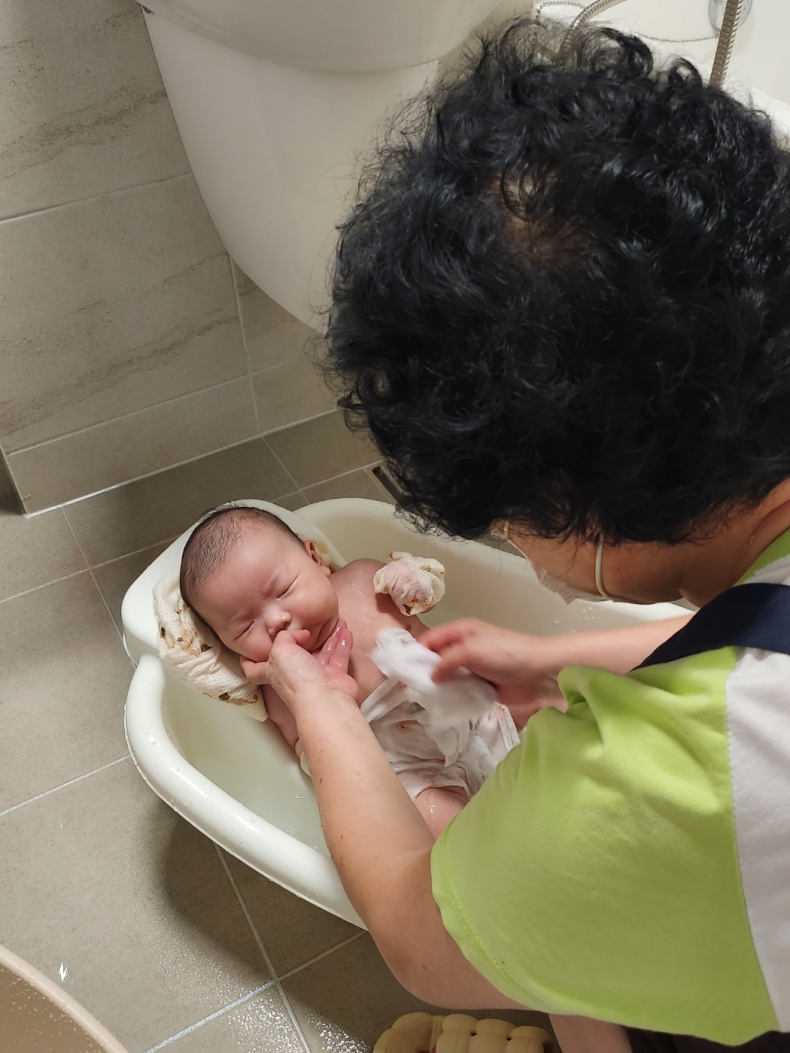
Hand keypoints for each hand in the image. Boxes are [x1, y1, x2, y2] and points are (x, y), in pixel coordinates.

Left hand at [240, 621, 358, 711]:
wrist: (326, 701)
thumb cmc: (298, 679)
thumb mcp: (280, 651)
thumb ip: (284, 636)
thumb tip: (300, 634)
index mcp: (273, 670)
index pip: (254, 669)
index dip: (248, 659)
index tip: (247, 649)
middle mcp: (293, 674)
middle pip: (295, 653)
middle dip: (300, 638)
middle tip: (307, 621)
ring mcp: (316, 675)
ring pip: (321, 651)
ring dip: (328, 636)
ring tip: (335, 620)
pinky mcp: (335, 676)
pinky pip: (339, 655)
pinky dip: (342, 642)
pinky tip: (345, 629)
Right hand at [419, 618, 566, 724]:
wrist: (540, 674)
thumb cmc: (506, 654)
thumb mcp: (472, 650)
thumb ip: (447, 660)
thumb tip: (430, 676)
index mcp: (461, 631)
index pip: (430, 639)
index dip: (416, 652)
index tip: (402, 671)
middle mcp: (464, 648)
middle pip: (436, 659)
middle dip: (424, 672)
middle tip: (408, 690)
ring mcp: (473, 669)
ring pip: (447, 678)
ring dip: (437, 688)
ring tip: (421, 702)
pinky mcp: (481, 688)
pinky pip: (460, 692)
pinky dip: (451, 698)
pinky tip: (441, 708)